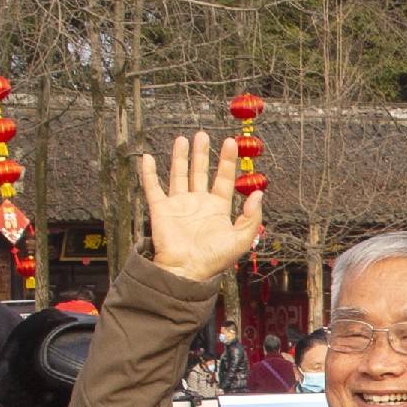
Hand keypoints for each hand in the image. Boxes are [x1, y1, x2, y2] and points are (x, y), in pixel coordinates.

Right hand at [135, 127, 264, 284]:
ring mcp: (179, 205)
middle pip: (200, 172)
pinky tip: (147, 158)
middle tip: (203, 135)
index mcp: (218, 209)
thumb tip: (258, 194)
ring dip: (180, 157)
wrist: (186, 271)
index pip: (224, 179)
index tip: (230, 143)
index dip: (227, 161)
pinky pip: (153, 187)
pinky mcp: (161, 209)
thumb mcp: (241, 239)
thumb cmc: (213, 260)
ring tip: (183, 139)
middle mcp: (198, 204)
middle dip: (202, 153)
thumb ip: (252, 217)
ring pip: (179, 175)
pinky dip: (148, 173)